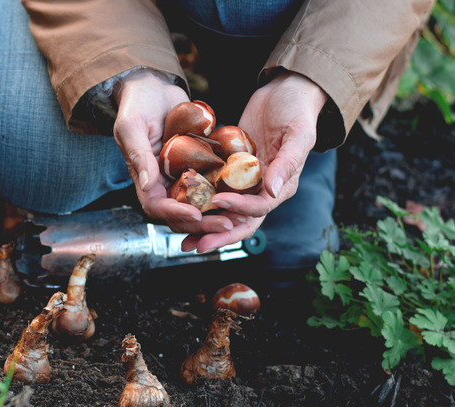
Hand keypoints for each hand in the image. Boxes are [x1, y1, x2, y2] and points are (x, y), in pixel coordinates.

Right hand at [113, 69, 235, 235]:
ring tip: (239, 218)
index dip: (175, 214)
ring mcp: (181, 174)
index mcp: (144, 177)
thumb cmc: (137, 103)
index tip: (195, 214)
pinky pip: (212, 183)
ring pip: (199, 203)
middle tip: (227, 224)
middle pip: (181, 212)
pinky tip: (245, 196)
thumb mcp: (132, 126)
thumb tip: (148, 185)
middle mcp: (163, 181)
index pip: (156, 206)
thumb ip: (138, 154)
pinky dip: (226, 193)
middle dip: (202, 222)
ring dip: (217, 213)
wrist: (154, 86)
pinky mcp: (198, 164)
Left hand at [182, 70, 328, 252]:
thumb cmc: (298, 110)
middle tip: (194, 245)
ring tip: (181, 236)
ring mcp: (244, 182)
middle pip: (238, 221)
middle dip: (216, 235)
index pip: (258, 209)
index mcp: (281, 187)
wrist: (286, 91)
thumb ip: (287, 163)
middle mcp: (262, 190)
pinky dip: (198, 200)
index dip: (238, 210)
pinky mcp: (230, 170)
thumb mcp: (299, 133)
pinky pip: (213, 189)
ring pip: (223, 211)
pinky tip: (178, 205)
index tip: (218, 202)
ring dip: (203, 225)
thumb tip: (271, 191)